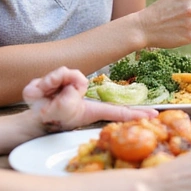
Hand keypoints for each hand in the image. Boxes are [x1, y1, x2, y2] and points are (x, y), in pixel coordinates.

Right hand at [21, 67, 154, 134]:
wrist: (34, 114)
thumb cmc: (49, 117)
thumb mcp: (61, 111)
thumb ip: (69, 99)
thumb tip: (76, 84)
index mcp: (93, 110)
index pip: (119, 112)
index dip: (137, 114)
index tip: (155, 116)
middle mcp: (87, 97)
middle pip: (83, 82)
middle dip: (69, 84)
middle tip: (53, 94)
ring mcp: (75, 86)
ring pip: (71, 75)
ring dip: (54, 84)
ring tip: (47, 95)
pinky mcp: (65, 79)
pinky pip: (60, 72)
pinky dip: (48, 81)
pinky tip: (44, 89)